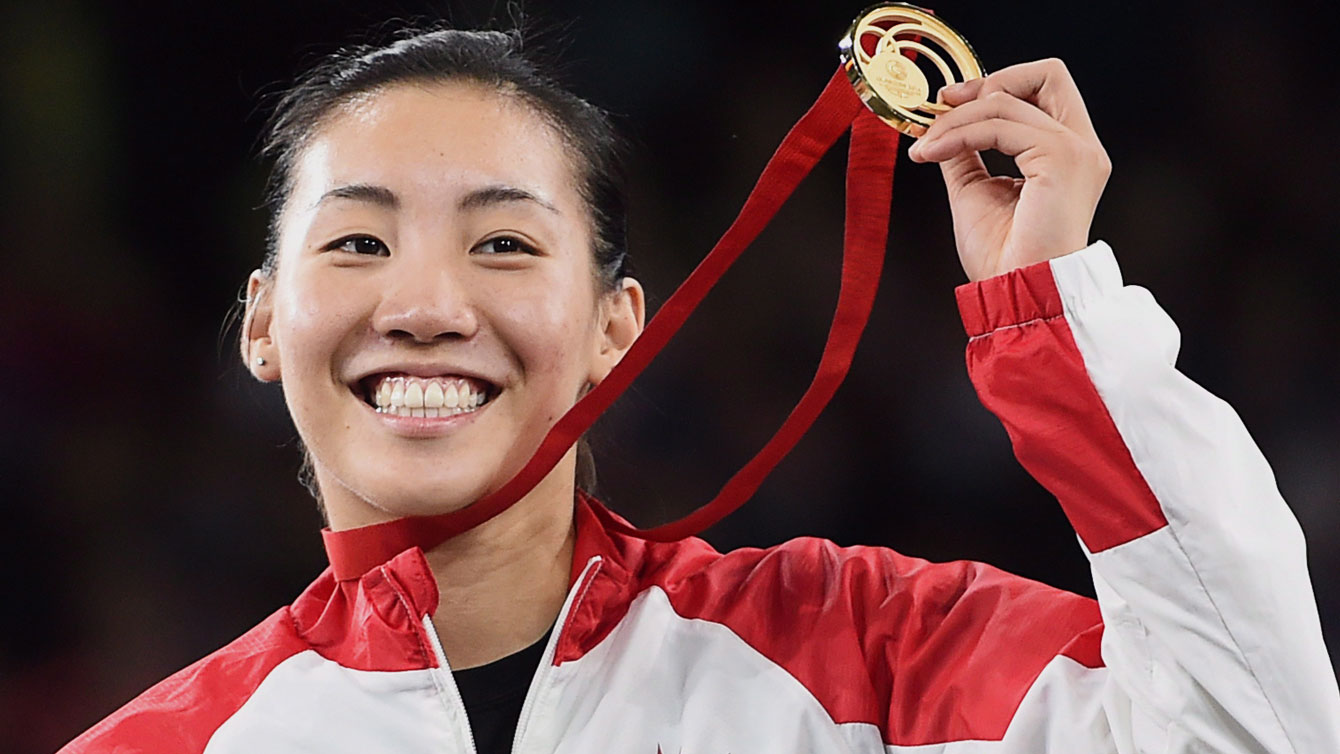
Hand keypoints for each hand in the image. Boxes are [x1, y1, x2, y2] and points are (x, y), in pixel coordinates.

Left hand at [907, 59, 1110, 281]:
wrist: (1015, 291)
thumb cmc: (1003, 256)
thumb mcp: (976, 189)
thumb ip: (967, 151)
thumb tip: (943, 123)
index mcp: (1069, 152)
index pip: (1046, 87)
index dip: (998, 84)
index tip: (950, 102)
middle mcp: (1082, 145)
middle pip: (1047, 74)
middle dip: (988, 83)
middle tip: (943, 108)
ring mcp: (1075, 150)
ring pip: (1007, 102)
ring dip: (955, 120)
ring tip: (925, 148)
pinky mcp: (1060, 158)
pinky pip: (998, 126)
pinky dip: (958, 134)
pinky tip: (932, 153)